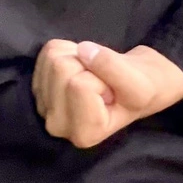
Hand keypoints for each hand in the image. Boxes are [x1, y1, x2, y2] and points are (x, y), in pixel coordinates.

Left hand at [33, 39, 182, 149]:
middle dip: (88, 66)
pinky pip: (51, 49)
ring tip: (96, 75)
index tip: (112, 92)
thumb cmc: (142, 90)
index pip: (79, 85)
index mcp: (83, 134)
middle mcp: (57, 124)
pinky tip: (84, 68)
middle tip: (104, 81)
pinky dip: (71, 50)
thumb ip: (113, 69)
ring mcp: (44, 103)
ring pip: (54, 58)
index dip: (102, 78)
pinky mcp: (40, 82)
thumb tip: (82, 49)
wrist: (139, 82)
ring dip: (80, 57)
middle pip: (61, 68)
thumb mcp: (140, 86)